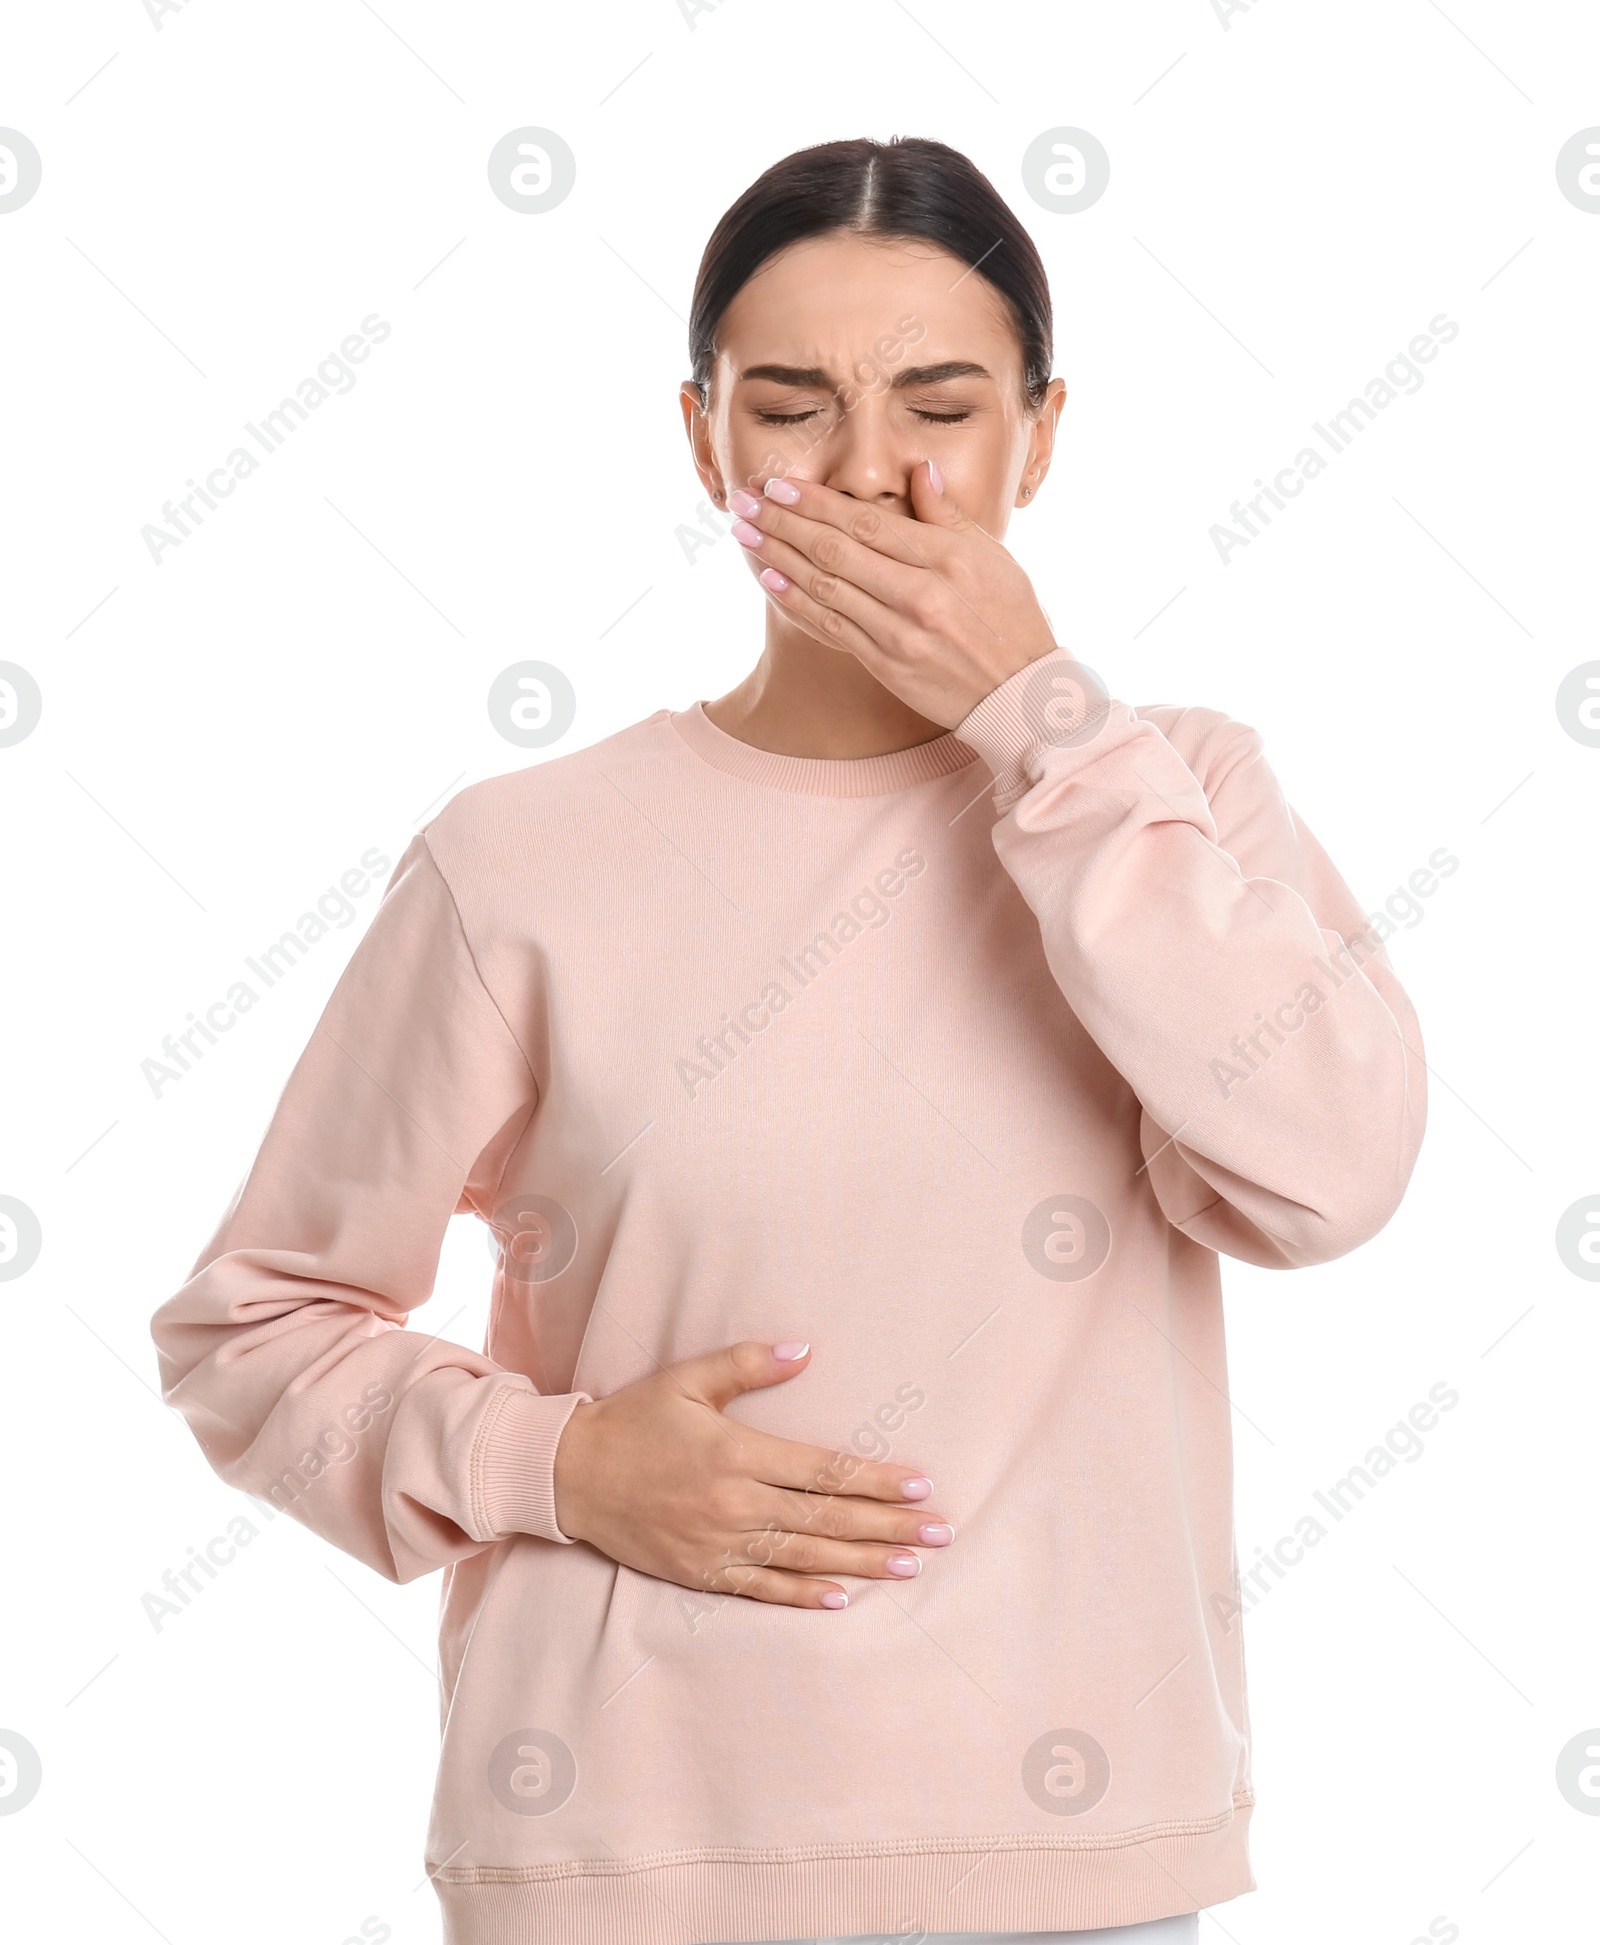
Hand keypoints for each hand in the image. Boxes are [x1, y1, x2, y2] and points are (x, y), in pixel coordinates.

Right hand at [550, 1339, 953, 1609]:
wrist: (571, 1475)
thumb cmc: (633, 1419)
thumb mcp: (686, 1379)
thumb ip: (747, 1364)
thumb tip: (804, 1351)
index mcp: (738, 1453)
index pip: (825, 1470)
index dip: (876, 1479)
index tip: (921, 1484)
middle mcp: (735, 1504)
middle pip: (828, 1520)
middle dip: (890, 1526)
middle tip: (940, 1532)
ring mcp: (719, 1545)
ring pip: (806, 1559)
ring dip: (863, 1563)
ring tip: (910, 1565)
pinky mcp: (702, 1574)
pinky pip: (763, 1590)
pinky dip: (805, 1596)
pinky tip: (844, 1598)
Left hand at [726, 464, 1057, 727]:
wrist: (1021, 694)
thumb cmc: (1011, 619)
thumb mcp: (993, 557)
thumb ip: (949, 514)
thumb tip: (918, 469)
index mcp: (947, 558)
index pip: (867, 521)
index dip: (817, 502)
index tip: (780, 485)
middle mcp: (919, 594)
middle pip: (836, 550)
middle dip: (782, 522)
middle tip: (744, 502)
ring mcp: (899, 633)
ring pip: (825, 586)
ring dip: (777, 557)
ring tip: (743, 534)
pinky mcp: (886, 665)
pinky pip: (831, 627)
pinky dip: (796, 601)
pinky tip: (769, 579)